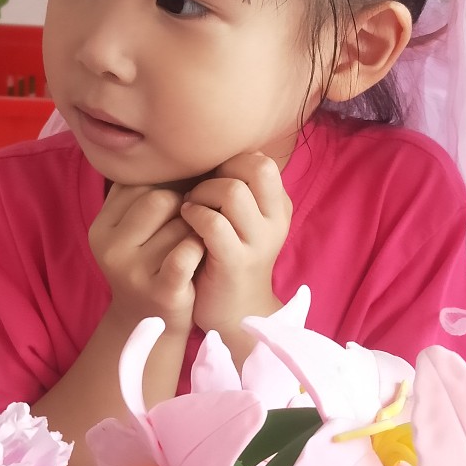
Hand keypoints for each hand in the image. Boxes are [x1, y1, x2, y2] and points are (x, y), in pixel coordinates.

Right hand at [89, 184, 203, 334]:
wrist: (151, 323)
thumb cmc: (149, 263)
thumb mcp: (132, 229)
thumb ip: (141, 192)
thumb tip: (168, 146)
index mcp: (100, 227)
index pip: (140, 182)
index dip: (166, 188)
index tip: (174, 204)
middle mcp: (110, 249)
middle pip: (161, 198)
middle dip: (182, 207)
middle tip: (185, 225)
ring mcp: (133, 272)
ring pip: (181, 224)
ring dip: (194, 230)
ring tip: (191, 244)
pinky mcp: (161, 291)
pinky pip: (188, 251)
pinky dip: (199, 249)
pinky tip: (199, 256)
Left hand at [181, 152, 291, 342]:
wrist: (235, 312)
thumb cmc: (229, 256)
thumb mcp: (243, 220)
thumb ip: (237, 188)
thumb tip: (215, 153)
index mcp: (279, 207)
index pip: (263, 161)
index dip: (231, 162)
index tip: (212, 178)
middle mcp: (276, 222)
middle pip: (258, 168)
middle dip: (222, 171)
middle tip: (201, 189)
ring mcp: (258, 243)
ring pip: (233, 192)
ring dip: (203, 193)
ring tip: (190, 206)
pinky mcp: (235, 262)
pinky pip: (214, 223)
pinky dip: (194, 215)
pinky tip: (186, 220)